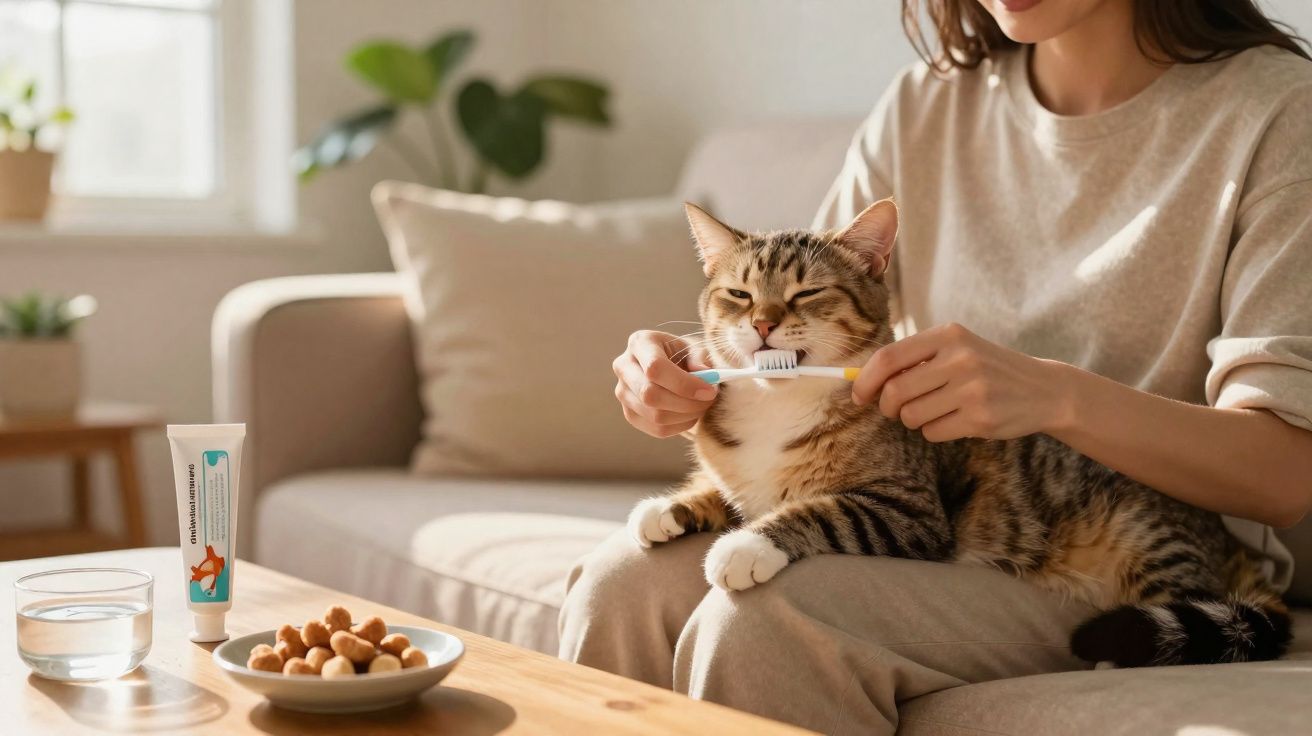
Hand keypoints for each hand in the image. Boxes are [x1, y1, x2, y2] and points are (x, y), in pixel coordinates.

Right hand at [613, 330, 717, 437]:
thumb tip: (706, 374)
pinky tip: (690, 414)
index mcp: (639, 343)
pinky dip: (680, 426)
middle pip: (649, 395)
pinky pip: (657, 429)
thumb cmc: (683, 354)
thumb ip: (700, 358)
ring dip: (686, 415)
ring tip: (702, 405)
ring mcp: (623, 393)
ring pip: (655, 416)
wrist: (670, 367)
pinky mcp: (630, 414)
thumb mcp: (694, 347)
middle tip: (708, 400)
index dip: (683, 383)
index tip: (709, 390)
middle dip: (686, 402)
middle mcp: (624, 367)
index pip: (654, 368)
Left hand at [850, 323, 1072, 441]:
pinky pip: (932, 433)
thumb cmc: (986, 368)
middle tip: (894, 409)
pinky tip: (956, 420)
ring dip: (914, 420)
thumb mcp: (956, 349)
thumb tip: (862, 381)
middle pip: (895, 392)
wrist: (1043, 389)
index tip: (858, 395)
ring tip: (936, 410)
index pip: (888, 358)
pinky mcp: (981, 418)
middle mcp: (960, 359)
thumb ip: (914, 359)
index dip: (865, 380)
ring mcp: (972, 389)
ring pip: (911, 416)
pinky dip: (935, 431)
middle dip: (887, 407)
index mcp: (948, 335)